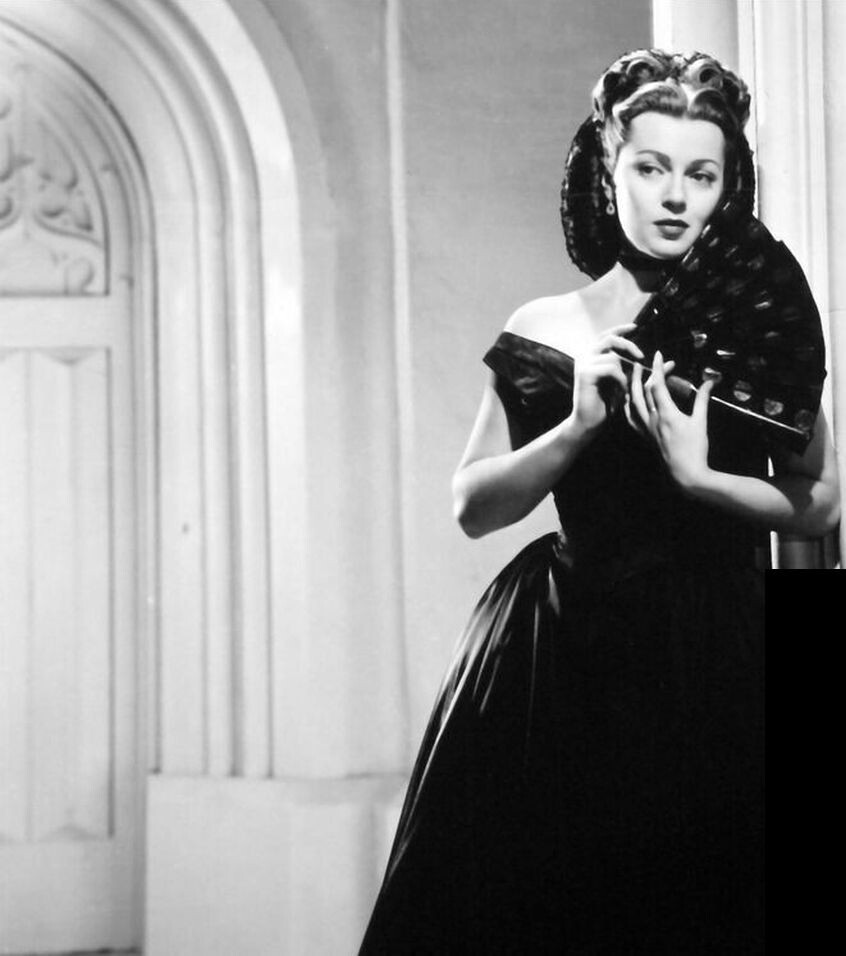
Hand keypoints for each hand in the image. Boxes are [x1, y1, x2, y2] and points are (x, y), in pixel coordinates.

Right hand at [571, 323, 643, 433]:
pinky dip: (620, 379)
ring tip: (624, 387)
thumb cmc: (607, 403)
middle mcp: (585, 356)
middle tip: (641, 356)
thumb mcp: (627, 383)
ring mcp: (583, 364)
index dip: (621, 329)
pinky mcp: (585, 374)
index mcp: (592, 355)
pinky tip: (620, 391)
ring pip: (613, 357)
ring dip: (624, 372)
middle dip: (628, 345)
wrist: (589, 422)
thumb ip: (645, 371)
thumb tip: (670, 362)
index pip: (607, 334)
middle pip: (609, 339)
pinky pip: (611, 368)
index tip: (636, 327)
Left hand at [629, 349, 713, 488]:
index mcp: (666, 414)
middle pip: (643, 391)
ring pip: (632, 403)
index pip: (658, 385)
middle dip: (647, 373)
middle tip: (651, 362)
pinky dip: (628, 405)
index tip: (659, 355)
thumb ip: (702, 399)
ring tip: (634, 374)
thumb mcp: (701, 422)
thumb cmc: (696, 448)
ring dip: (632, 386)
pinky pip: (630, 418)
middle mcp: (652, 420)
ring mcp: (646, 429)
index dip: (658, 368)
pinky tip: (628, 399)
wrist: (686, 474)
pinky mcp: (644, 436)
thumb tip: (710, 380)